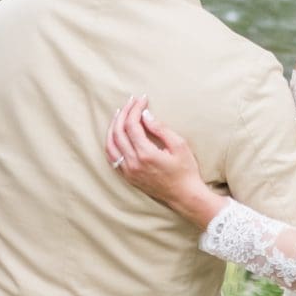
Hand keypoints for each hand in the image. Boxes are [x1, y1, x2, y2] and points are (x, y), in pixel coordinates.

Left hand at [106, 96, 221, 228]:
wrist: (184, 195)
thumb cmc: (186, 170)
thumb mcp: (179, 145)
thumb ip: (160, 129)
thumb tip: (145, 115)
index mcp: (146, 154)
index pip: (132, 125)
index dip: (135, 109)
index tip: (142, 99)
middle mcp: (133, 163)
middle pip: (118, 132)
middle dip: (124, 113)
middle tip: (131, 102)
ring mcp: (128, 172)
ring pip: (110, 145)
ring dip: (113, 127)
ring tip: (120, 114)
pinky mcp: (128, 177)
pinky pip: (112, 158)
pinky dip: (111, 143)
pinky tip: (115, 134)